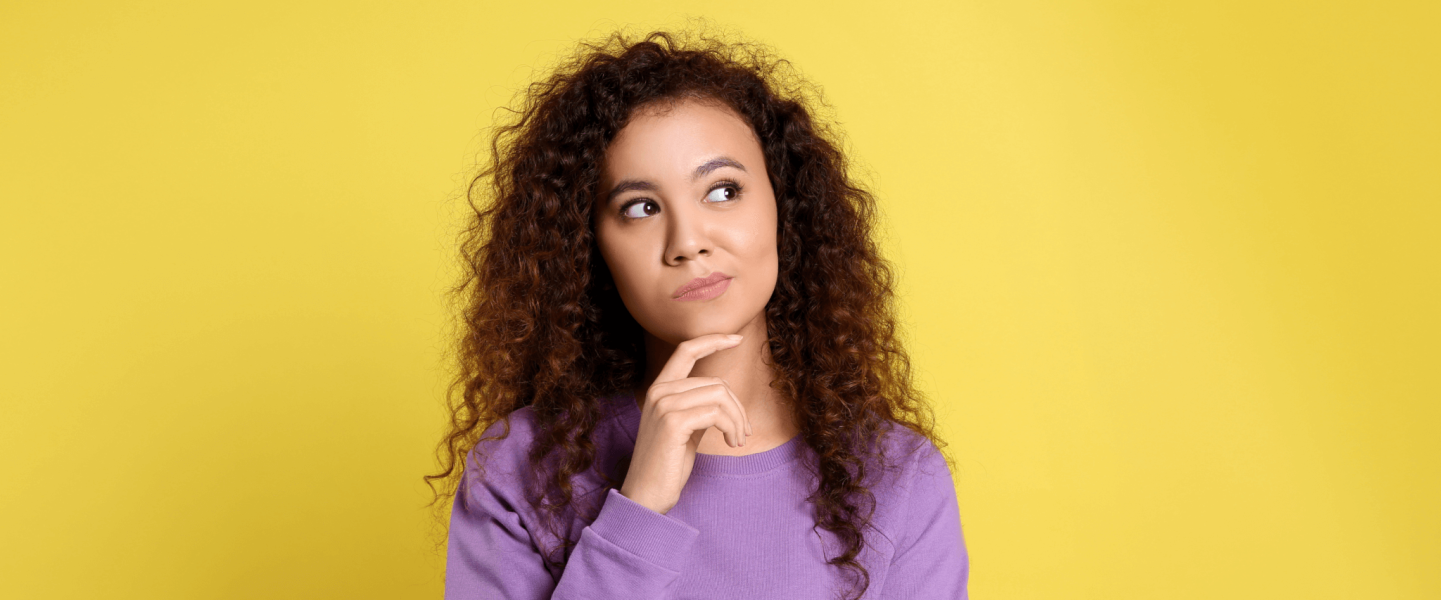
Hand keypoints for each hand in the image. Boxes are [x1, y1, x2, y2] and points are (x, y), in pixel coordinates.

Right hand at [619, 333, 753, 514]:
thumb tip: (724, 395)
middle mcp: (658, 391)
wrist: (646, 495)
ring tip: (738, 440)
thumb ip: (697, 406)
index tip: (738, 338)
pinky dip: (732, 427)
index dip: (713, 340)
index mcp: (659, 389)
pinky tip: (731, 443)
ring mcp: (664, 405)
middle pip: (715, 381)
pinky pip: (717, 412)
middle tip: (743, 432)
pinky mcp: (673, 422)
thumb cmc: (667, 465)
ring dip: (737, 419)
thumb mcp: (683, 428)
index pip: (686, 350)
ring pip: (720, 395)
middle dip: (737, 406)